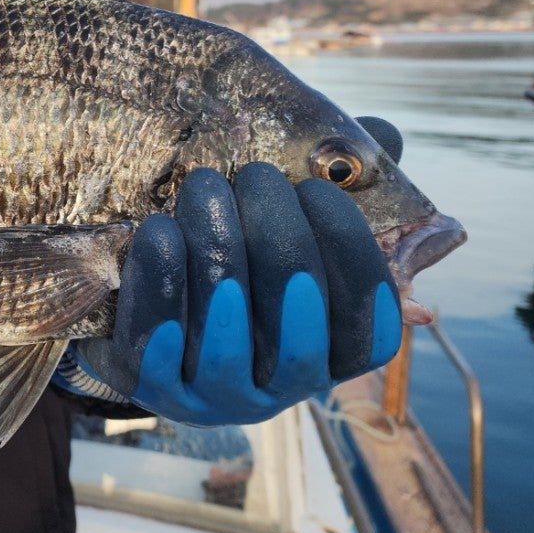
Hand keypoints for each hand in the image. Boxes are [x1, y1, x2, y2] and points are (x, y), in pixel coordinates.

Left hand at [60, 116, 403, 424]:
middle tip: (253, 174)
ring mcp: (220, 394)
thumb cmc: (239, 271)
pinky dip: (161, 275)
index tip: (315, 188)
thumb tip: (383, 138)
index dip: (347, 243)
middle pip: (294, 301)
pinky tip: (158, 229)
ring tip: (204, 185)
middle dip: (276, 225)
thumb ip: (343, 193)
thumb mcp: (293, 238)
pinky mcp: (157, 387)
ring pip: (226, 314)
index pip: (368, 310)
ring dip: (217, 237)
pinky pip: (159, 335)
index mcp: (335, 352)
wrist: (151, 331)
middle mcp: (286, 384)